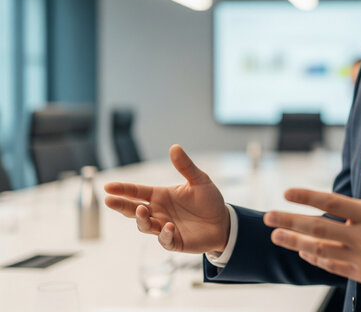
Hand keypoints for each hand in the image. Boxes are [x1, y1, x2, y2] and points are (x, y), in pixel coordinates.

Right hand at [105, 144, 229, 252]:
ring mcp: (164, 227)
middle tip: (109, 200)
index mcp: (161, 196)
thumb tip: (174, 147)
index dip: (122, 189)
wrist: (224, 222)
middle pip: (133, 209)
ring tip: (141, 210)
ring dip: (141, 219)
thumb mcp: (200, 180)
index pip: (137, 191)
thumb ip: (186, 166)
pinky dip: (164, 234)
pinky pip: (165, 240)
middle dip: (120, 205)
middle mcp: (159, 212)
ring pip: (145, 226)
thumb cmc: (209, 200)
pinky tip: (168, 226)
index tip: (108, 186)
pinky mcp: (174, 241)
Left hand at [263, 147, 360, 292]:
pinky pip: (332, 266)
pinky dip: (315, 258)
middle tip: (268, 217)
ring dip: (295, 242)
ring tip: (276, 235)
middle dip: (290, 221)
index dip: (307, 197)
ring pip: (320, 250)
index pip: (332, 203)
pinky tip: (302, 251)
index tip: (286, 192)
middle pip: (318, 229)